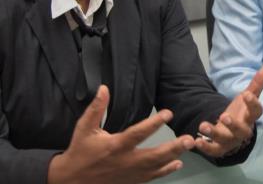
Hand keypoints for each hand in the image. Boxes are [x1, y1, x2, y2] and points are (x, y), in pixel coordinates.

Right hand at [48, 85, 193, 183]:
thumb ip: (96, 108)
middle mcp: (125, 161)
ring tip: (188, 146)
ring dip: (174, 157)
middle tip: (189, 139)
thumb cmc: (80, 151)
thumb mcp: (84, 128)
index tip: (168, 113)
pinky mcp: (132, 181)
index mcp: (115, 146)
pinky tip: (177, 163)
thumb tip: (104, 88)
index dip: (154, 123)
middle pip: (153, 155)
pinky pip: (152, 177)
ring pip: (156, 167)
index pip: (138, 133)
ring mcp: (130, 174)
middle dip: (173, 147)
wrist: (72, 180)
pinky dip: (166, 171)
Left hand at [195, 65, 262, 157]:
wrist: (233, 132)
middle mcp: (243, 131)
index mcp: (250, 117)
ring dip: (214, 133)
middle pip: (242, 131)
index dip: (253, 104)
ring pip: (225, 140)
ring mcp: (231, 140)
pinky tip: (196, 141)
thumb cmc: (242, 112)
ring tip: (202, 125)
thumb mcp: (247, 97)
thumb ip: (256, 84)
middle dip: (233, 125)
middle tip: (224, 116)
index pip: (256, 112)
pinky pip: (214, 150)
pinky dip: (205, 148)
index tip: (246, 94)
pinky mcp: (220, 148)